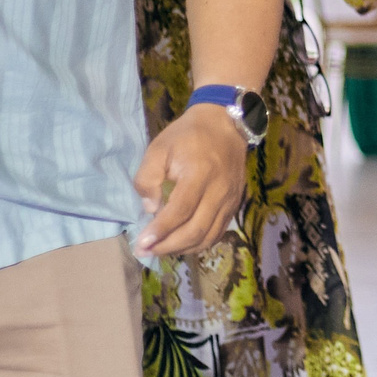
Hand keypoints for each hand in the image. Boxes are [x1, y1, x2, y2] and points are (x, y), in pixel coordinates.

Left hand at [132, 104, 248, 256]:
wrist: (225, 125)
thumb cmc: (187, 135)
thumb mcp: (158, 148)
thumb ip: (148, 178)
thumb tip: (151, 209)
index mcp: (200, 173)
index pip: (181, 210)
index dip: (161, 230)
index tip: (141, 243)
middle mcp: (219, 190)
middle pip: (196, 230)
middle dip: (168, 246)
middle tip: (146, 252)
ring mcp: (230, 200)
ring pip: (208, 237)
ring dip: (182, 249)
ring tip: (160, 251)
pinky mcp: (234, 205)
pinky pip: (217, 233)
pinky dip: (199, 244)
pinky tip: (181, 244)